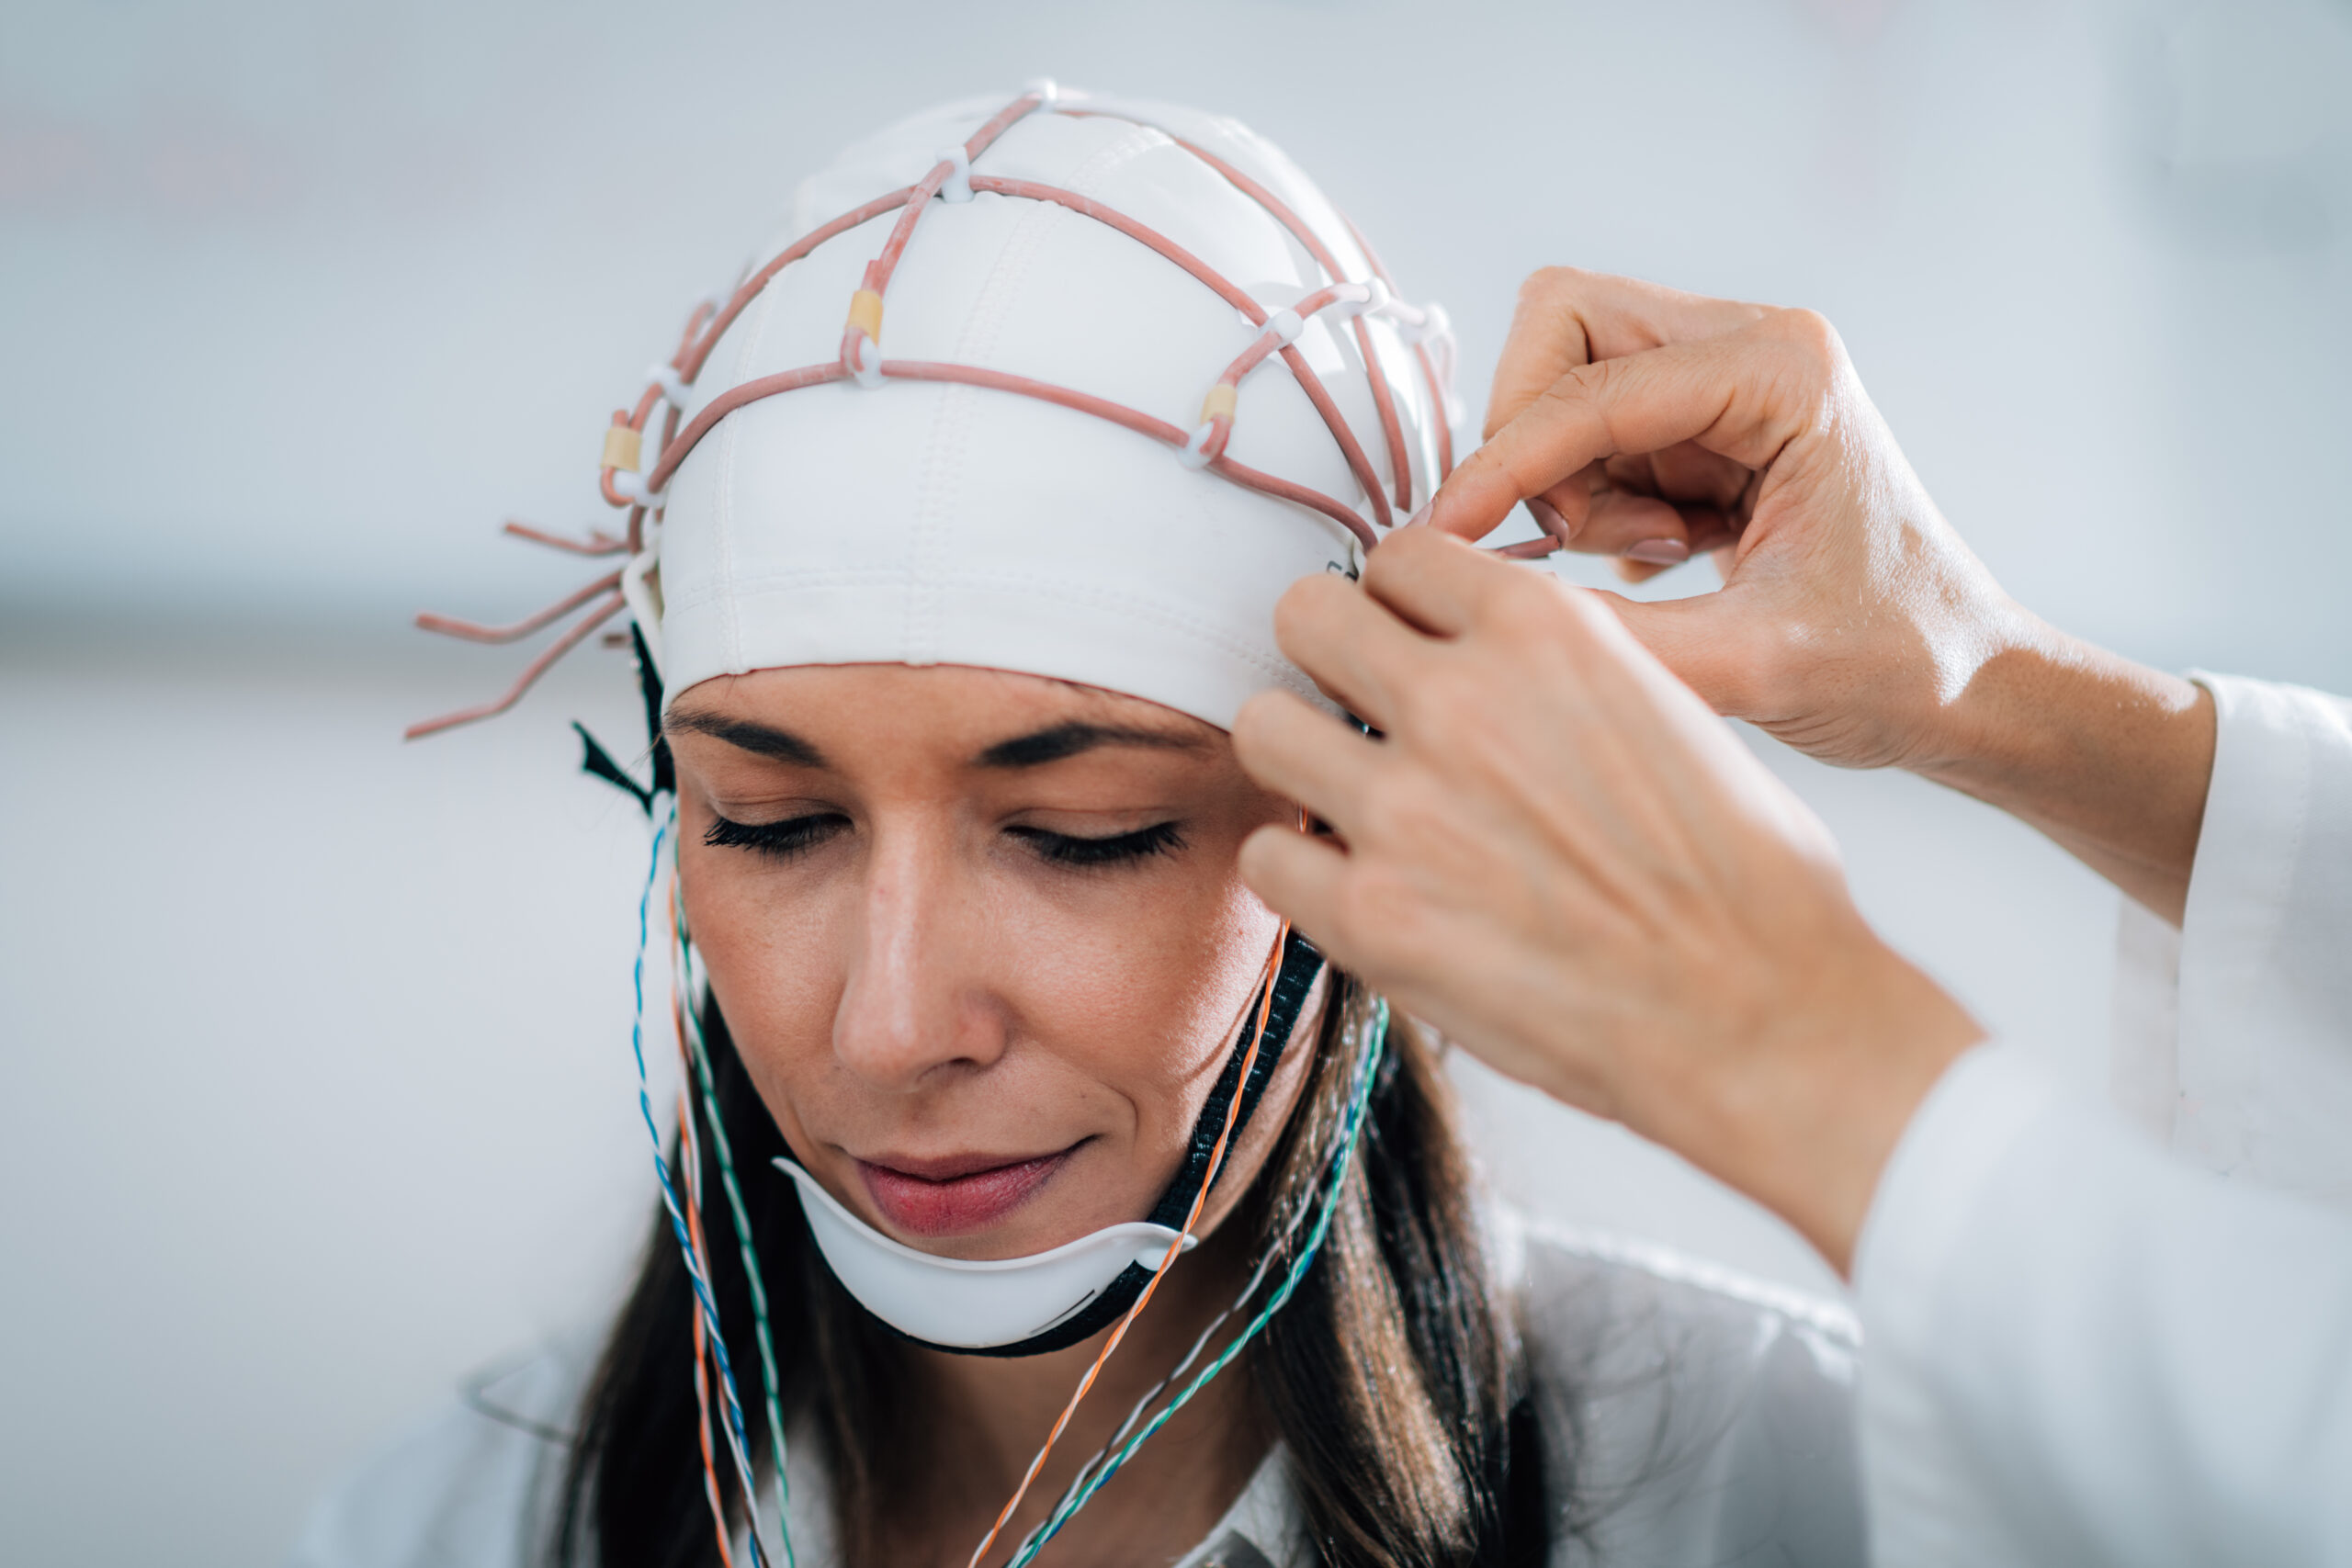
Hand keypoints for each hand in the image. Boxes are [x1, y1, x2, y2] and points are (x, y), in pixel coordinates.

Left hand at [1231, 529, 1982, 1273]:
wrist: (1762, 1017)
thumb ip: (1556, 667)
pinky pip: (1269, 854)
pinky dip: (1304, 872)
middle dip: (1328, 656)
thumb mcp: (1670, 707)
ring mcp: (1403, 808)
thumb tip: (1478, 652)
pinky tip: (1360, 890)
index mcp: (1544, 631)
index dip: (1402, 604)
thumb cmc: (1744, 874)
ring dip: (1302, 757)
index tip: (1413, 645)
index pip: (1399, 555)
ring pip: (1264, 725)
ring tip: (1352, 801)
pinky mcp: (1371, 915)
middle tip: (1358, 709)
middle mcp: (1459, 701)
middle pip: (1305, 614)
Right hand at [1434, 269, 2212, 921]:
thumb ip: (1621, 643)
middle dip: (1534, 439)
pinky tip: (1670, 559)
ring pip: (1563, 382)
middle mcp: (1755, 346)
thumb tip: (1492, 618)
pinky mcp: (1705, 427)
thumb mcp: (1756, 669)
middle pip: (1561, 326)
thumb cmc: (1898, 665)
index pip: (1590, 384)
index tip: (1446, 537)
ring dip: (1571, 481)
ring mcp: (1726, 380)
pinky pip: (1589, 435)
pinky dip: (1594, 502)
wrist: (1968, 687)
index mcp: (1785, 370)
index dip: (1503, 461)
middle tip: (1574, 541)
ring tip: (1657, 561)